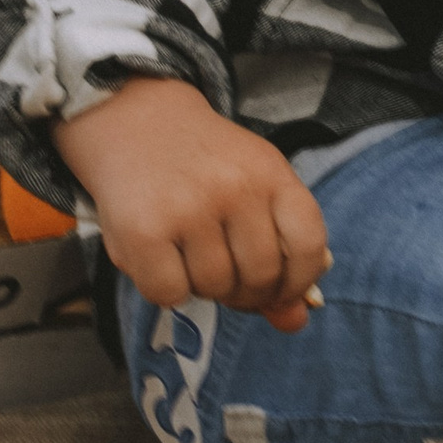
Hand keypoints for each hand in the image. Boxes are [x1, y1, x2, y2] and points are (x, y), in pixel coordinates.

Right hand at [55, 76, 332, 331]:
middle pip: (260, 277)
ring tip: (189, 252)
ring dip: (203, 285)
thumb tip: (296, 321)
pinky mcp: (143, 231)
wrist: (134, 121)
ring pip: (214, 288)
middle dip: (245, 289)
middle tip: (224, 270)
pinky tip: (161, 257)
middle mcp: (234, 188)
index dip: (299, 281)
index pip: (308, 246)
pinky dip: (167, 289)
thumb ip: (280, 256)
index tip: (282, 289)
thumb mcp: (252, 190)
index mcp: (272, 173)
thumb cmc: (202, 167)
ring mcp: (188, 208)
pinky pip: (170, 294)